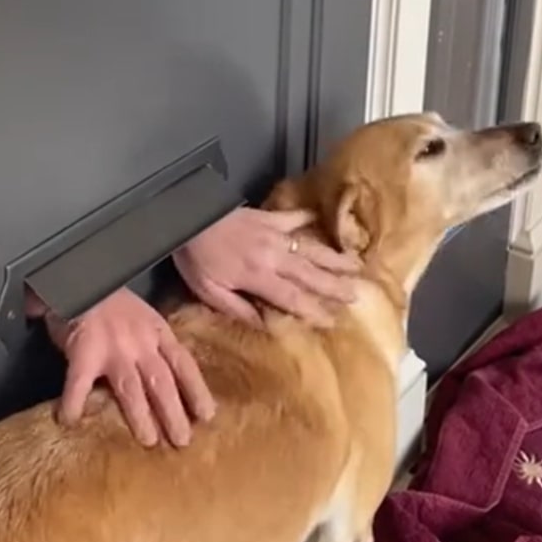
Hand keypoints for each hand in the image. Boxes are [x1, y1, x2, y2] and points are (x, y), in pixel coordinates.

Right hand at [26, 286, 214, 446]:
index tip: (208, 415)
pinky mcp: (84, 353)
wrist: (79, 278)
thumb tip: (168, 379)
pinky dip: (74, 404)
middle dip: (174, 414)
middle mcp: (141, 343)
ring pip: (132, 390)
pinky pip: (79, 385)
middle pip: (163, 383)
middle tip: (183, 441)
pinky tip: (70, 422)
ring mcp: (113, 349)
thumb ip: (153, 342)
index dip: (196, 391)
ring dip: (141, 418)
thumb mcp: (143, 316)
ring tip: (149, 441)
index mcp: (157, 332)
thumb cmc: (110, 299)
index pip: (184, 365)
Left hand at [174, 207, 359, 325]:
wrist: (184, 217)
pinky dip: (309, 220)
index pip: (292, 298)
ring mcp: (273, 233)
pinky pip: (294, 218)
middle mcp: (272, 255)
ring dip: (333, 258)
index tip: (333, 321)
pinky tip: (324, 222)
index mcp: (257, 276)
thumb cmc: (194, 259)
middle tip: (357, 295)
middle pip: (310, 274)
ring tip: (356, 265)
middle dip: (334, 286)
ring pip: (310, 247)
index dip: (314, 310)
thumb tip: (266, 324)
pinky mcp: (267, 217)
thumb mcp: (208, 291)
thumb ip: (238, 308)